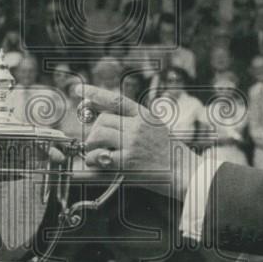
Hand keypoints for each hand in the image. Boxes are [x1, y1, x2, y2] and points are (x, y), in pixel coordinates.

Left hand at [77, 84, 195, 198]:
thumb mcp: (155, 127)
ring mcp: (132, 143)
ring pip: (97, 137)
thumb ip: (133, 121)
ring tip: (99, 155)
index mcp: (144, 115)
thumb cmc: (169, 153)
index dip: (94, 93)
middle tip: (97, 145)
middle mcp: (137, 126)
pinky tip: (100, 164)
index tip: (78, 89)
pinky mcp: (127, 161)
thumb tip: (103, 118)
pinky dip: (94, 161)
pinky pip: (98, 157)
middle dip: (94, 133)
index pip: (115, 100)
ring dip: (92, 147)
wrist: (184, 172)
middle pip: (102, 121)